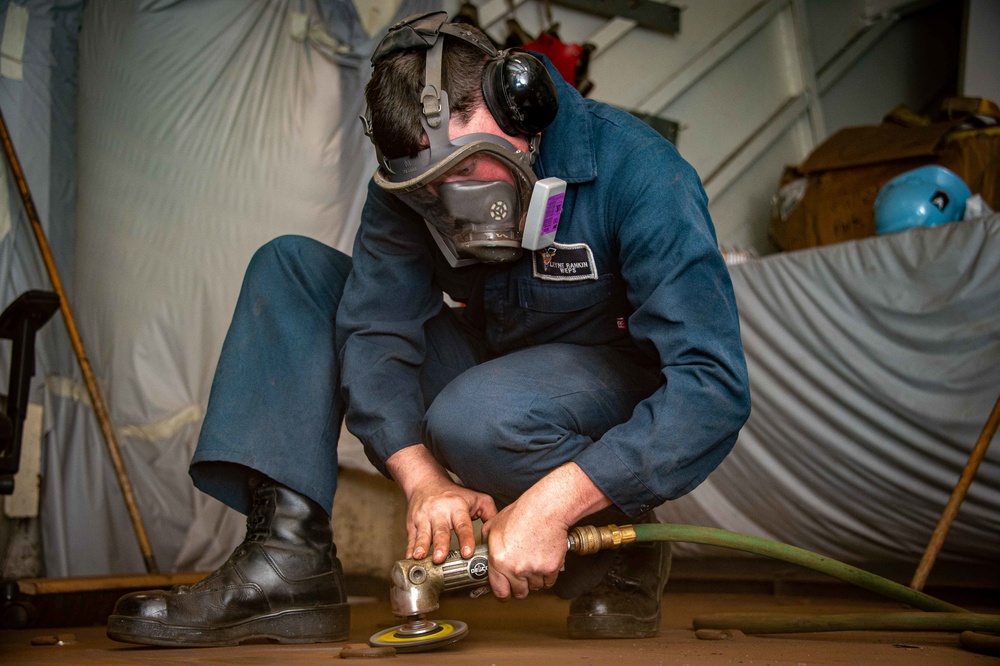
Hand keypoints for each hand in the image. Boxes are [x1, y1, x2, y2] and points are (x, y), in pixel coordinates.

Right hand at [387, 444, 496, 562]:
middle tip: (441, 558)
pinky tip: (410, 560)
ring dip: (422, 547)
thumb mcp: (476, 498)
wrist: (425, 483)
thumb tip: (501, 532)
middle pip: (440, 530)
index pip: (463, 525)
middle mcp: (439, 513)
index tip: (467, 552)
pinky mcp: (412, 524)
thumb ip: (490, 513)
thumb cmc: (454, 494)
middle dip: (441, 544)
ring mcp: (424, 518)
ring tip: (421, 557)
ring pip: (423, 534)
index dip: (465, 539)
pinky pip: (411, 538)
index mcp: (457, 507)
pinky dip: (410, 549)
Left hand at [481, 499, 566, 599]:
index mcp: (499, 559)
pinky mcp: (550, 568)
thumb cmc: (522, 513)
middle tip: (522, 576)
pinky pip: (549, 582)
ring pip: (535, 587)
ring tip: (533, 563)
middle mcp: (515, 568)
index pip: (499, 591)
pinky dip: (547, 576)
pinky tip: (543, 562)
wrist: (546, 509)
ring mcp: (534, 569)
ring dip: (534, 580)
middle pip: (519, 593)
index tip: (506, 591)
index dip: (503, 593)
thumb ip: (486, 542)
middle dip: (520, 586)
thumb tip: (483, 552)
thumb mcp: (494, 525)